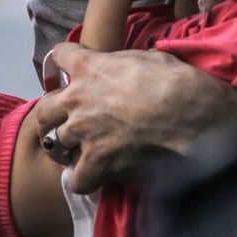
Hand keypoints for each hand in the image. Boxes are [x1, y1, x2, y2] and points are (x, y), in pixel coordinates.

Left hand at [34, 43, 236, 193]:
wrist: (192, 116)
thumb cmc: (176, 81)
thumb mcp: (148, 57)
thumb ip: (124, 63)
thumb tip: (128, 68)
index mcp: (89, 67)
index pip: (59, 55)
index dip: (61, 63)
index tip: (64, 71)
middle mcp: (77, 99)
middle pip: (44, 110)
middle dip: (51, 118)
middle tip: (62, 124)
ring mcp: (83, 132)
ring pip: (55, 145)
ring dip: (68, 149)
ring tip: (80, 154)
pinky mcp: (96, 162)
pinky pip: (76, 179)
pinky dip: (84, 180)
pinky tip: (96, 177)